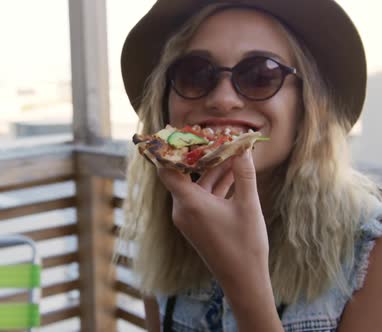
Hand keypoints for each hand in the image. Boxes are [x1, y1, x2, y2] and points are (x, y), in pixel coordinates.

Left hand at [157, 149, 268, 287]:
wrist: (243, 281)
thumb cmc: (246, 245)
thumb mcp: (248, 205)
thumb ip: (244, 174)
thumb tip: (243, 147)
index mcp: (189, 203)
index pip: (167, 169)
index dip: (171, 150)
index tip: (180, 133)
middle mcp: (182, 210)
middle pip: (184, 174)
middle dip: (200, 155)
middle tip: (214, 137)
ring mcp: (188, 218)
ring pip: (196, 185)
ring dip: (212, 170)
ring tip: (231, 151)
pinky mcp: (196, 225)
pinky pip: (201, 198)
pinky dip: (214, 186)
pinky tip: (233, 173)